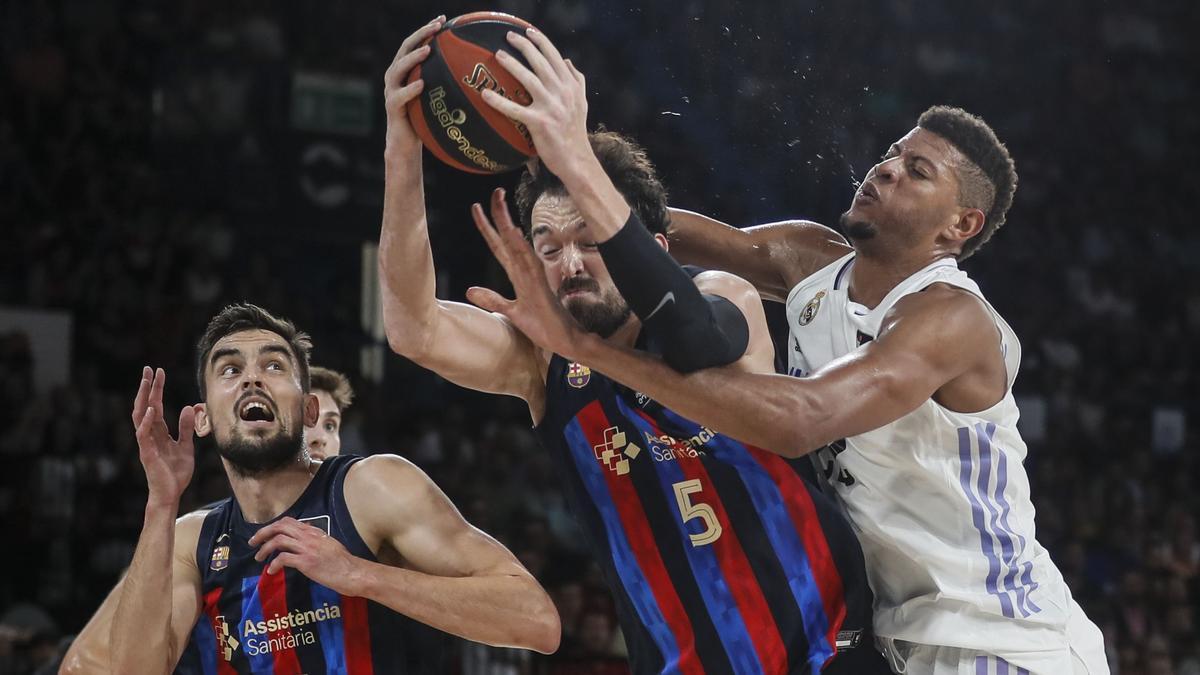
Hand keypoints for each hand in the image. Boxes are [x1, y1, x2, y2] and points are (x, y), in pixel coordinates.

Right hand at [131, 367, 195, 508]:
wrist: (171, 494)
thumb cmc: (176, 473)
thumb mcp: (186, 446)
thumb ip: (186, 428)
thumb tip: (188, 407)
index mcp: (159, 432)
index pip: (155, 406)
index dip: (157, 389)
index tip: (159, 372)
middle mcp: (150, 435)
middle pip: (145, 406)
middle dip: (147, 388)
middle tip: (149, 369)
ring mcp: (147, 444)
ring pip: (140, 417)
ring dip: (143, 399)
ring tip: (146, 382)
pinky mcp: (147, 454)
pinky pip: (144, 435)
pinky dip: (147, 422)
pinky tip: (152, 410)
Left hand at [250, 517, 365, 593]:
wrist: (352, 572)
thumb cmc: (342, 561)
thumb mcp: (328, 544)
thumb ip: (314, 539)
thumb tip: (303, 535)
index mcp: (313, 531)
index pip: (288, 521)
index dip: (273, 526)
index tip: (264, 535)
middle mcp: (308, 536)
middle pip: (280, 527)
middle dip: (263, 533)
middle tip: (253, 543)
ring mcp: (307, 548)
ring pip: (278, 541)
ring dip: (264, 549)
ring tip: (259, 559)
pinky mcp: (306, 562)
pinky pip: (283, 558)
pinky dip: (274, 564)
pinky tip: (271, 571)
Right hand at [383, 15, 444, 157]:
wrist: (406, 144)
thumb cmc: (426, 120)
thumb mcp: (438, 98)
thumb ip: (447, 83)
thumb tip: (477, 75)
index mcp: (406, 70)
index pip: (415, 43)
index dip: (427, 30)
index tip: (443, 20)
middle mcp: (395, 76)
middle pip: (405, 48)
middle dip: (421, 35)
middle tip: (436, 27)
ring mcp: (391, 91)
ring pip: (398, 68)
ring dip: (413, 58)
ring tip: (428, 50)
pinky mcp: (392, 108)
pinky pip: (399, 96)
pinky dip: (410, 90)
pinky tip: (421, 84)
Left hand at [465, 188, 585, 358]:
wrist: (564, 340)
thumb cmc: (542, 326)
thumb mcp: (511, 312)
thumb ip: (492, 300)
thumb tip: (470, 290)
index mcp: (517, 274)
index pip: (499, 245)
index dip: (488, 227)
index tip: (476, 208)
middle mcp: (525, 270)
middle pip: (507, 238)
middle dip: (499, 215)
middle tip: (493, 192)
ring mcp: (533, 277)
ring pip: (517, 245)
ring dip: (507, 224)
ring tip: (499, 202)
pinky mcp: (540, 287)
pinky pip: (528, 263)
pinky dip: (520, 247)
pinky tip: (512, 232)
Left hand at [480, 28, 591, 180]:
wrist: (576, 159)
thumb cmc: (576, 132)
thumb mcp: (582, 103)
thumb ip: (577, 80)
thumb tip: (568, 61)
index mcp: (571, 86)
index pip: (555, 57)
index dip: (541, 41)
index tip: (528, 31)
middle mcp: (562, 93)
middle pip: (541, 62)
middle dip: (524, 46)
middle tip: (508, 37)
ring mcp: (550, 107)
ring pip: (529, 79)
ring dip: (512, 65)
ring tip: (499, 55)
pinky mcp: (538, 123)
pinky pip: (515, 109)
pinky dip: (499, 102)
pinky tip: (485, 94)